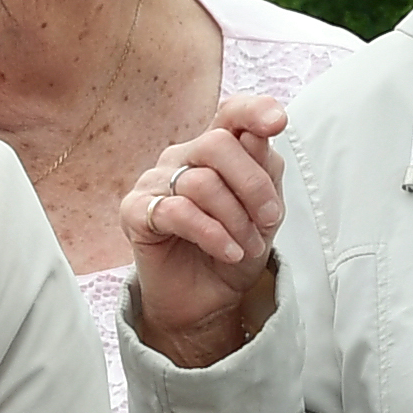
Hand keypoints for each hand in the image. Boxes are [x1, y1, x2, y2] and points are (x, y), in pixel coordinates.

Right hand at [124, 95, 291, 368]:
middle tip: (271, 220)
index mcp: (215, 149)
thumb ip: (265, 173)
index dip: (254, 110)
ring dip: (235, 220)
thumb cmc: (234, 251)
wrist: (206, 302)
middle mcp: (182, 158)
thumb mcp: (265, 214)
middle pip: (218, 145)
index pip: (231, 113)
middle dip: (253, 184)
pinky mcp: (135, 212)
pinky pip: (177, 212)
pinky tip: (229, 252)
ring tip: (247, 248)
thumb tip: (259, 137)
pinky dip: (212, 234)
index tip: (277, 124)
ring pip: (201, 183)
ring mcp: (154, 182)